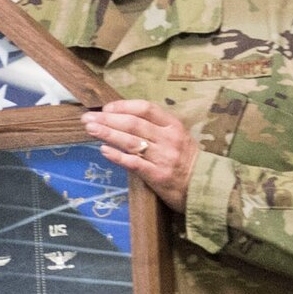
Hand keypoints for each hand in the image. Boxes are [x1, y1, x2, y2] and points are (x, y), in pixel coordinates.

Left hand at [82, 100, 196, 211]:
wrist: (204, 187)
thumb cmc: (187, 161)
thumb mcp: (178, 137)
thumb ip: (156, 128)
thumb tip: (124, 119)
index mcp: (173, 125)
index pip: (146, 108)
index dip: (123, 106)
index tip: (106, 108)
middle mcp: (168, 138)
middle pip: (133, 124)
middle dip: (108, 119)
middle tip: (88, 118)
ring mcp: (163, 157)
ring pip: (131, 141)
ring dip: (108, 133)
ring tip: (90, 129)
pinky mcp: (158, 176)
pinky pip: (134, 163)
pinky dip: (117, 156)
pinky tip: (104, 151)